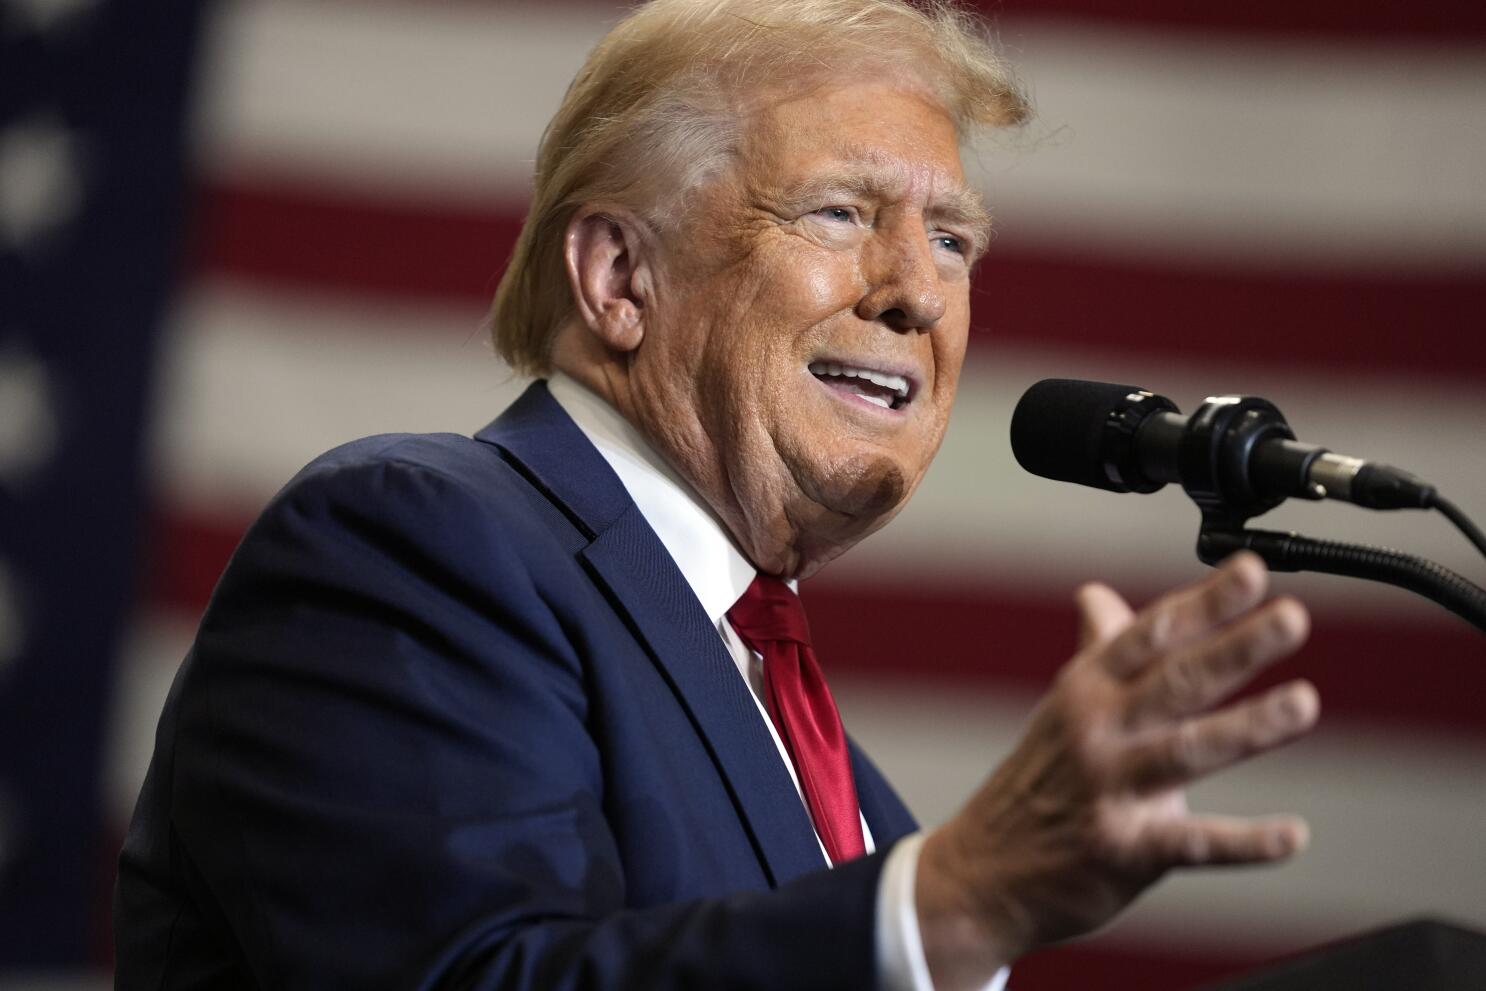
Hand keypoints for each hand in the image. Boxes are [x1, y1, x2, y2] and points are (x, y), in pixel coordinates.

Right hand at [915, 552, 1317, 989]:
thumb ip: (1097, 651)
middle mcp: (1096, 730)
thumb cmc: (1037, 783)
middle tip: (1291, 618)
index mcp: (1086, 688)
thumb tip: (1096, 593)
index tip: (1251, 570)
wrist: (984, 872)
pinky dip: (1244, 842)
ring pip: (1186, 751)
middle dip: (1235, 647)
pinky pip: (1191, 844)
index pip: (1150, 634)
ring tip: (1302, 704)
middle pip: (1174, 680)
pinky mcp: (1124, 851)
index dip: (1203, 602)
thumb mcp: (1060, 708)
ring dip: (1248, 727)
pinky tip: (1292, 834)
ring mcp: (1109, 789)